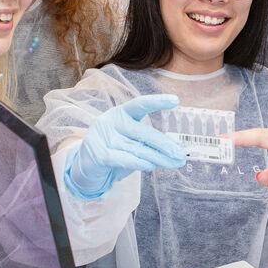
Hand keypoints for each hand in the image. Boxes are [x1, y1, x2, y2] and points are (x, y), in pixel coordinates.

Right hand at [64, 94, 185, 199]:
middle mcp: (111, 121)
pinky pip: (124, 159)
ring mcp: (103, 137)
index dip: (157, 101)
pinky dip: (139, 163)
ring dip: (158, 158)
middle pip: (143, 132)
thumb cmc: (115, 150)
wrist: (87, 165)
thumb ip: (148, 143)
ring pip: (137, 149)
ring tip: (174, 164)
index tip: (175, 100)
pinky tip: (151, 166)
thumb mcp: (131, 141)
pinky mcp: (99, 154)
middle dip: (164, 144)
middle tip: (181, 154)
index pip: (140, 104)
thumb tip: (175, 152)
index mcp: (121, 113)